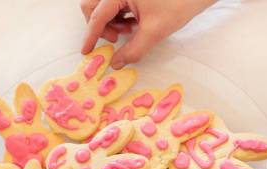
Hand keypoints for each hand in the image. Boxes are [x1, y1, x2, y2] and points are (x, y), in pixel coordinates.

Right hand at [80, 0, 215, 67]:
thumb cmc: (179, 2)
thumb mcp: (155, 31)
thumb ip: (133, 50)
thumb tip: (116, 63)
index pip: (96, 15)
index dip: (91, 35)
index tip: (86, 51)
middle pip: (92, 6)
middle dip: (99, 26)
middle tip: (116, 38)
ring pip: (103, 6)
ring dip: (111, 22)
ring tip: (130, 31)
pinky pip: (115, 4)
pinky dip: (120, 17)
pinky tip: (134, 24)